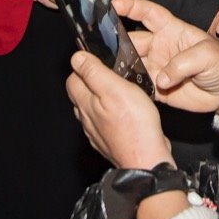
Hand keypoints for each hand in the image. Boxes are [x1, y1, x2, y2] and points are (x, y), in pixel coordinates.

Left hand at [66, 50, 173, 168]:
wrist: (146, 159)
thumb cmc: (135, 125)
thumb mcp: (116, 88)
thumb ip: (94, 72)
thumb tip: (77, 58)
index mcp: (86, 102)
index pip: (72, 79)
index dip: (83, 66)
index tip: (97, 60)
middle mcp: (87, 119)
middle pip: (80, 94)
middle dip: (90, 81)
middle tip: (108, 72)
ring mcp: (96, 132)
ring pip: (91, 110)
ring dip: (99, 98)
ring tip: (116, 91)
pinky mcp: (108, 142)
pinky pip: (102, 124)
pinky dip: (108, 115)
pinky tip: (121, 113)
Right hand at [116, 0, 218, 117]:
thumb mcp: (207, 55)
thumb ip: (183, 63)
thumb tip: (161, 78)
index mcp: (172, 30)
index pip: (147, 13)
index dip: (130, 7)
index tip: (113, 4)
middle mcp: (160, 46)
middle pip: (132, 40)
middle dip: (117, 41)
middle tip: (100, 46)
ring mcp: (157, 66)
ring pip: (131, 63)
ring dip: (119, 66)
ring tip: (105, 69)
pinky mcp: (157, 88)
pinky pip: (138, 85)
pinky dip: (128, 87)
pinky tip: (119, 88)